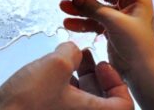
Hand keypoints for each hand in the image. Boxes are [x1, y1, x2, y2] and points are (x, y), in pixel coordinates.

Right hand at [0, 41, 132, 109]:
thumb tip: (74, 49)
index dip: (116, 81)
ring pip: (86, 100)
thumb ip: (71, 52)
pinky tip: (54, 71)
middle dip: (96, 74)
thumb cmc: (29, 102)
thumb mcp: (55, 66)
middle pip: (105, 100)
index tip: (102, 64)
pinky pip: (69, 103)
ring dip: (81, 77)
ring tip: (68, 58)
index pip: (124, 104)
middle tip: (86, 56)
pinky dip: (67, 86)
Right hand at [61, 0, 153, 75]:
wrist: (143, 75)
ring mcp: (119, 18)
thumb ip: (94, 7)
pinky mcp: (112, 30)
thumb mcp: (114, 22)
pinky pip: (95, 22)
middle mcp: (128, 5)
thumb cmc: (136, 44)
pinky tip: (68, 22)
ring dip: (79, 8)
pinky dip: (82, 22)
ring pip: (95, 8)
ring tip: (62, 6)